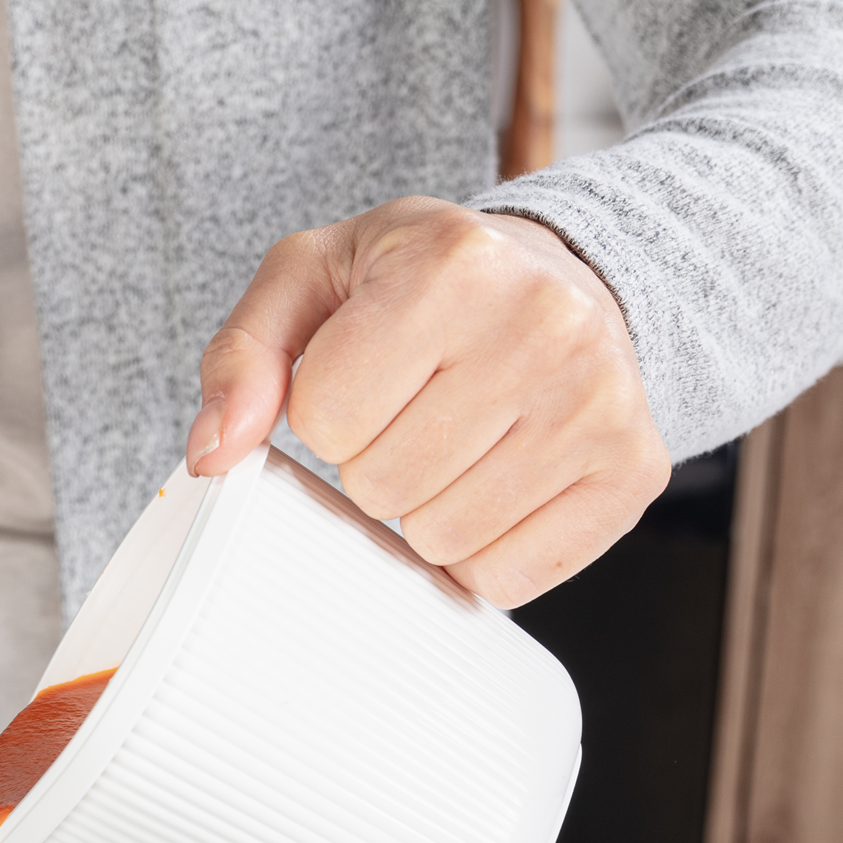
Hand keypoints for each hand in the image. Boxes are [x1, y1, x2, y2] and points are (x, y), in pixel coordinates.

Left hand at [186, 198, 669, 606]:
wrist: (568, 275)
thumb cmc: (426, 283)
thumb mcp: (313, 280)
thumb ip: (242, 356)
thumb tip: (212, 453)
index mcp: (455, 265)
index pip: (324, 417)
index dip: (325, 413)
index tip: (365, 376)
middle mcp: (544, 326)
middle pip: (382, 487)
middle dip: (375, 464)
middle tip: (417, 410)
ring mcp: (598, 404)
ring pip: (443, 540)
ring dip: (427, 510)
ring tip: (460, 441)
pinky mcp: (631, 473)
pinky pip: (507, 578)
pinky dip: (483, 550)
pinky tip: (500, 480)